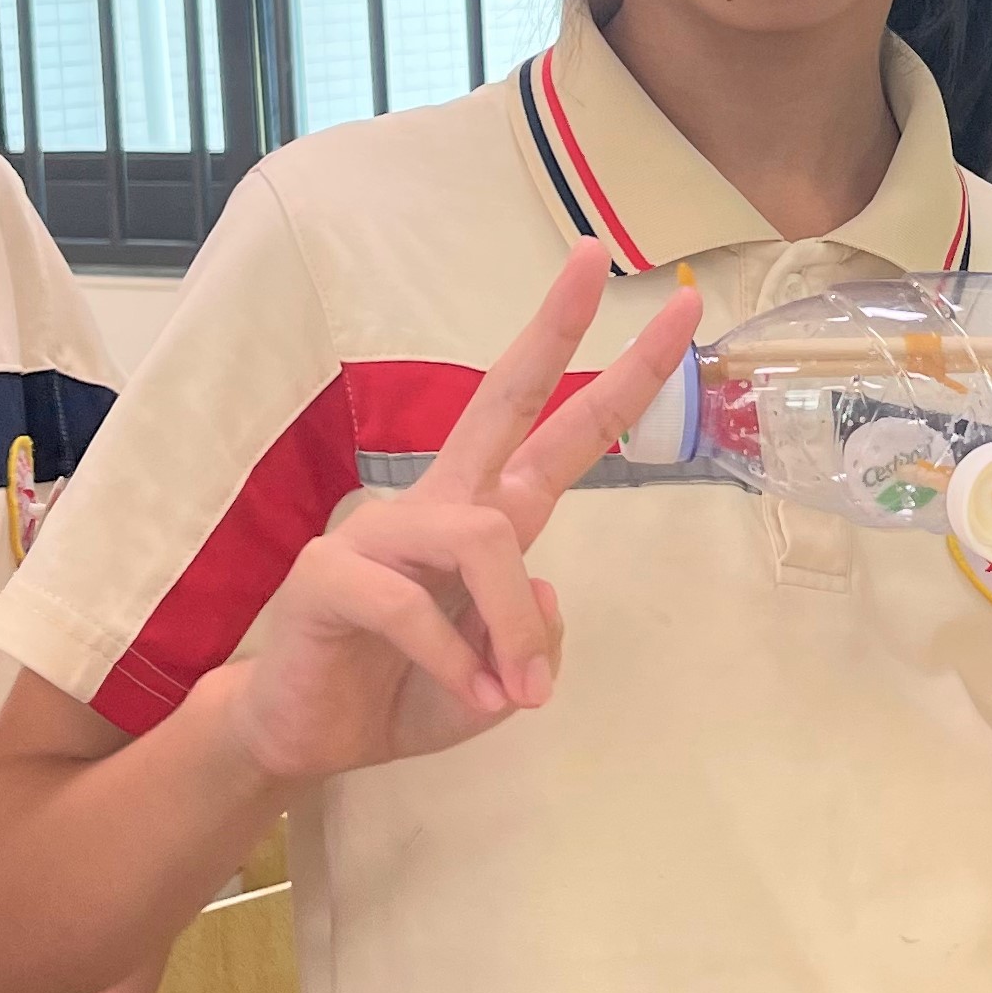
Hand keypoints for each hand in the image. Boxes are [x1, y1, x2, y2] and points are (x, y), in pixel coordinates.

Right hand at [223, 243, 701, 781]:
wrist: (309, 735)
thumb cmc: (408, 692)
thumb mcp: (502, 681)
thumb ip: (536, 638)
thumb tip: (545, 593)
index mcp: (492, 516)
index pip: (565, 434)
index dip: (625, 378)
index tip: (682, 312)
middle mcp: (441, 503)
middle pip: (502, 398)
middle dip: (555, 329)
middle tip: (595, 257)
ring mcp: (381, 529)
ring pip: (482, 538)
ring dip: (513, 621)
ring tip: (518, 690)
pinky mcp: (330, 572)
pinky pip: (413, 605)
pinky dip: (454, 660)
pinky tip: (467, 693)